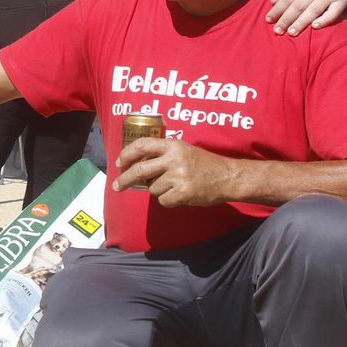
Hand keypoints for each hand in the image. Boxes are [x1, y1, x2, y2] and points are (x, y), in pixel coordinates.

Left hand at [112, 138, 235, 206]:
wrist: (228, 177)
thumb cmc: (204, 164)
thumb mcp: (184, 150)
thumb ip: (163, 153)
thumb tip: (137, 164)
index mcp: (173, 145)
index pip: (142, 145)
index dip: (126, 154)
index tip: (119, 163)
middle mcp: (174, 159)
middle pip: (139, 170)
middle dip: (125, 179)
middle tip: (117, 186)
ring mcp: (178, 176)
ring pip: (152, 188)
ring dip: (158, 190)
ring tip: (175, 185)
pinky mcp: (183, 193)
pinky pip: (163, 201)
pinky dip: (169, 200)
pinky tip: (181, 194)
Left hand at [267, 0, 346, 34]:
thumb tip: (273, 1)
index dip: (277, 9)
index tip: (269, 20)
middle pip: (299, 5)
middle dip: (287, 19)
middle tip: (278, 31)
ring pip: (314, 10)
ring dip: (302, 22)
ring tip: (292, 33)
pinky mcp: (340, 2)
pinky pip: (333, 12)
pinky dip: (324, 20)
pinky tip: (315, 27)